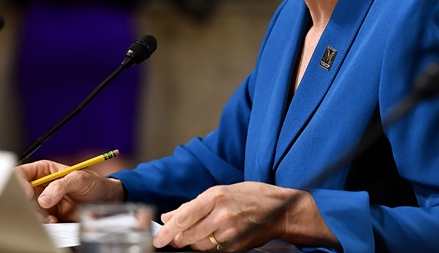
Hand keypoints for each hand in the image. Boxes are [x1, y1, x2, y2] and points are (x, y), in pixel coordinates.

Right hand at [14, 160, 125, 222]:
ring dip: (36, 216)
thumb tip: (43, 199)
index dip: (20, 183)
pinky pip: (38, 221)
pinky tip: (54, 222)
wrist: (104, 201)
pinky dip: (44, 224)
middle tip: (39, 211)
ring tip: (51, 218)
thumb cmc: (94, 183)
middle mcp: (41, 186)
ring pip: (28, 210)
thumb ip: (61, 185)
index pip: (21, 173)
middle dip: (28, 204)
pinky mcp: (48, 216)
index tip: (28, 194)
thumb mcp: (79, 178)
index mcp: (44, 170)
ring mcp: (43, 202)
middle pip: (21, 194)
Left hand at [152, 182, 337, 251]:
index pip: (185, 216)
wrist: (280, 210)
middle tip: (167, 240)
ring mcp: (230, 233)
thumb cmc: (250, 196)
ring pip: (199, 245)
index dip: (168, 230)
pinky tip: (203, 241)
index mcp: (216, 196)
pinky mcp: (236, 247)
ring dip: (189, 243)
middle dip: (175, 239)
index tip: (158, 238)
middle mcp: (222, 215)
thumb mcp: (221, 191)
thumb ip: (193, 205)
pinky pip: (212, 251)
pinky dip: (204, 248)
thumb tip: (169, 216)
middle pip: (188, 234)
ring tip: (186, 238)